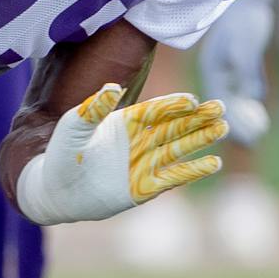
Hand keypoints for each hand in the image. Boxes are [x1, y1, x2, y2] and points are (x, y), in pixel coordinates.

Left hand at [14, 84, 227, 224]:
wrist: (55, 191)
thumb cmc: (61, 155)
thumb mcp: (73, 127)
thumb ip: (93, 108)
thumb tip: (113, 87)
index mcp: (126, 121)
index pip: (157, 110)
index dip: (175, 105)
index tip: (192, 100)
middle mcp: (140, 140)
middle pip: (175, 125)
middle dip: (198, 117)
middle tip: (221, 107)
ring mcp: (144, 164)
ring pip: (179, 148)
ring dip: (201, 138)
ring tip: (223, 128)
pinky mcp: (144, 187)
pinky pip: (174, 177)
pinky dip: (193, 170)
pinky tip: (214, 162)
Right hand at [198, 0, 278, 145]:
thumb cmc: (245, 19)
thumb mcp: (246, 46)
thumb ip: (249, 72)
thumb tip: (254, 98)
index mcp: (211, 68)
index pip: (216, 104)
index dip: (228, 123)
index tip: (241, 140)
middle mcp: (216, 72)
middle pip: (224, 106)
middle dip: (237, 126)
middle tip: (253, 144)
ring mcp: (227, 69)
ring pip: (234, 100)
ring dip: (245, 117)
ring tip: (258, 135)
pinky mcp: (239, 65)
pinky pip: (243, 90)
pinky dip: (250, 103)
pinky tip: (260, 112)